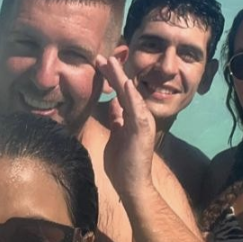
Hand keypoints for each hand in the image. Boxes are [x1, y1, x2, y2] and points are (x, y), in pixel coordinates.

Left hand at [96, 55, 157, 202]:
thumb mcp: (117, 135)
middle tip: (101, 56)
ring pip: (131, 95)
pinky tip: (126, 84)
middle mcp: (141, 116)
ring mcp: (143, 123)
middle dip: (114, 72)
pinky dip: (131, 97)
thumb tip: (112, 105)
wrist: (132, 185)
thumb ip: (117, 119)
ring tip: (111, 63)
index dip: (111, 77)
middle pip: (126, 89)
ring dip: (121, 78)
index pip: (121, 92)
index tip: (99, 63)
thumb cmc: (123, 163)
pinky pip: (137, 110)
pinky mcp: (142, 131)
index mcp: (133, 117)